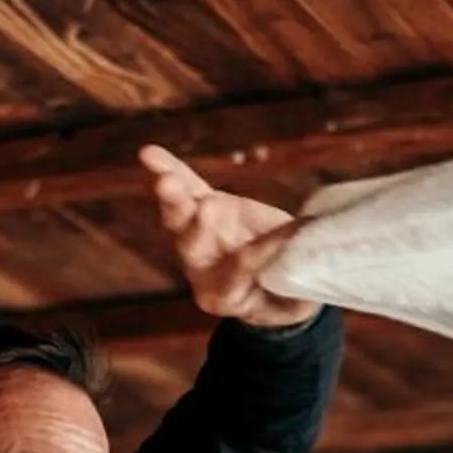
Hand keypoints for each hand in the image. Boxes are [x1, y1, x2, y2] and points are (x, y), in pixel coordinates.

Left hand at [139, 143, 317, 329]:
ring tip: (166, 181)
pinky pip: (187, 187)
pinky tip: (149, 154)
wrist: (268, 287)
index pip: (239, 270)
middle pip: (193, 246)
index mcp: (222, 295)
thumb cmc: (286, 298)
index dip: (262, 252)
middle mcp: (201, 267)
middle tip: (208, 209)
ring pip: (182, 215)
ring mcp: (198, 235)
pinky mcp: (204, 207)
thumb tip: (302, 240)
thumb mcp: (294, 298)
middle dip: (198, 226)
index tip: (286, 236)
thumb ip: (293, 276)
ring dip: (174, 197)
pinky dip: (171, 169)